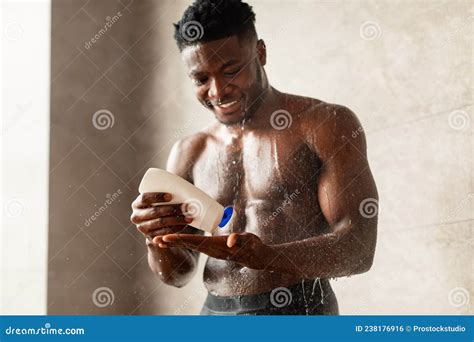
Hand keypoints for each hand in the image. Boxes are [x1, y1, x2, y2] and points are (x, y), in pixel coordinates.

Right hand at [130, 192, 193, 243]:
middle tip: (187, 206)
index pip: (145, 198)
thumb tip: (185, 185)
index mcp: (137, 204)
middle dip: (172, 209)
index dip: (157, 196)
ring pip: (161, 223)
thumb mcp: (160, 198)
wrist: (158, 221)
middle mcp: (136, 217)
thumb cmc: (163, 204)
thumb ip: (167, 190)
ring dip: (176, 220)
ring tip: (190, 217)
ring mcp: (142, 228)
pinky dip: (175, 229)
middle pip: (155, 212)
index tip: (170, 196)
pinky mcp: (150, 238)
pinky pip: (163, 234)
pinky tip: (184, 225)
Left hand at [155, 232, 273, 269]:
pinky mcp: (210, 247)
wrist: (254, 256)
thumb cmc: (251, 246)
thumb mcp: (248, 241)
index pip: (194, 242)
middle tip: (154, 240)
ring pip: (188, 245)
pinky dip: (182, 241)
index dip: (179, 240)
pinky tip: (174, 238)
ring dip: (174, 243)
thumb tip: (230, 241)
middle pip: (187, 245)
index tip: (166, 238)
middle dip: (171, 242)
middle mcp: (210, 249)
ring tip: (159, 240)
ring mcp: (209, 249)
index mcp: (215, 246)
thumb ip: (239, 239)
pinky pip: (193, 244)